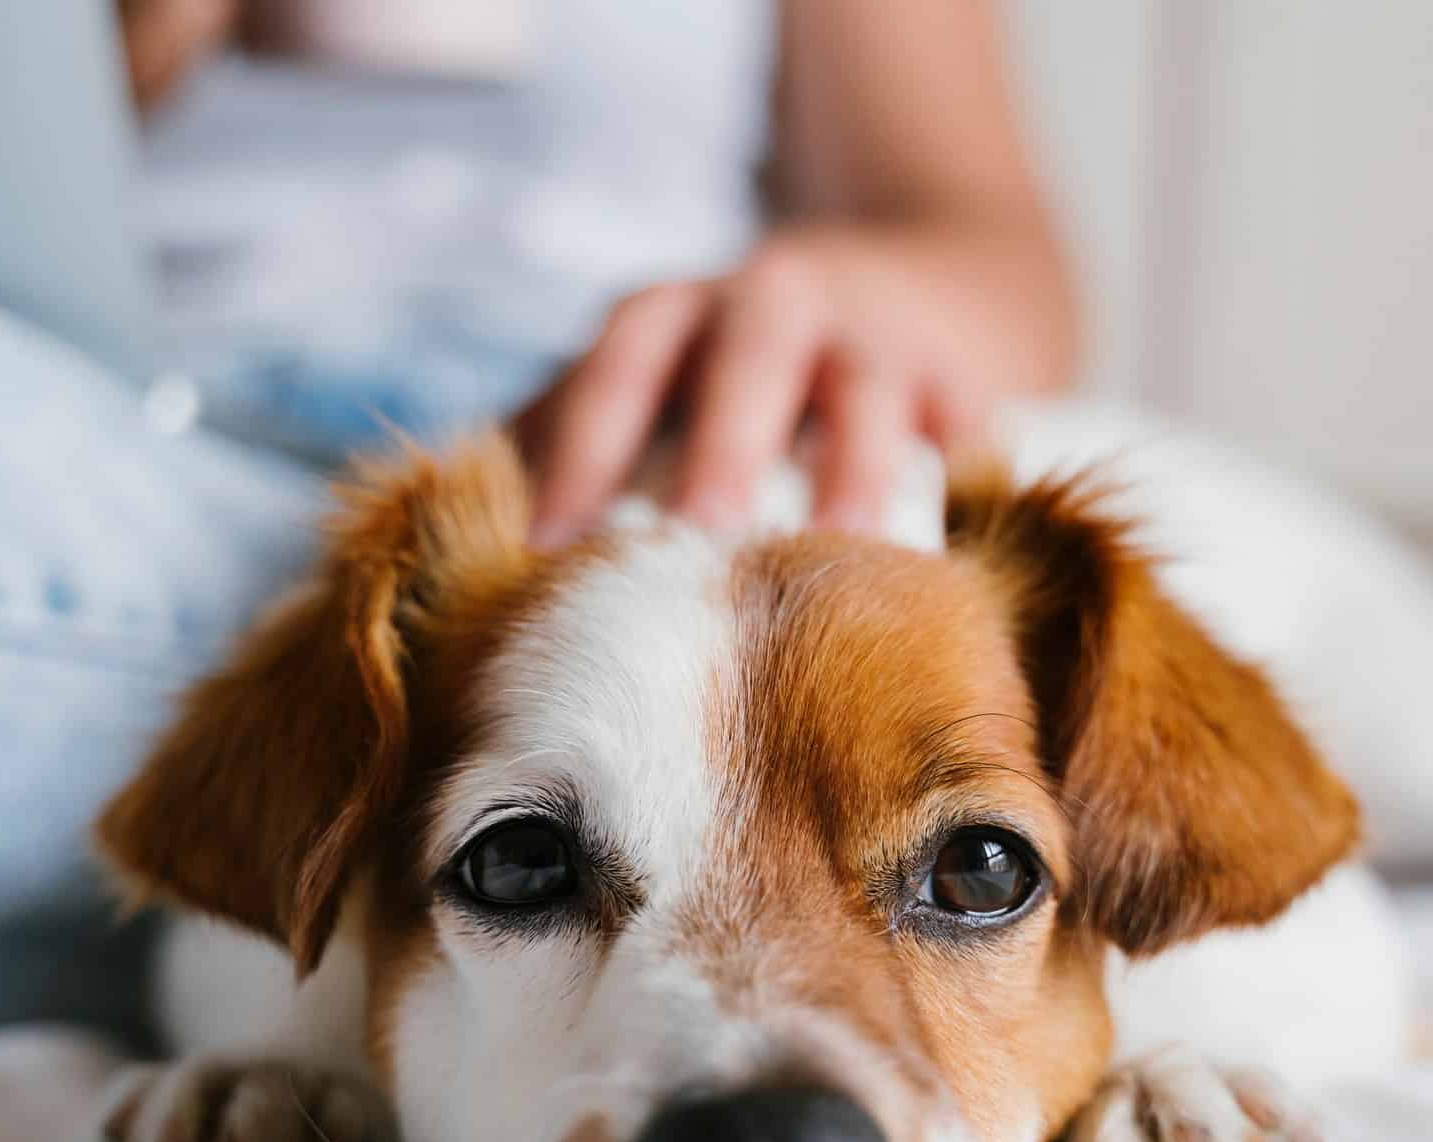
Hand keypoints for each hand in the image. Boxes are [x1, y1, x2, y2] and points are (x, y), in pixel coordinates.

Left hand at [517, 223, 1071, 546]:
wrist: (902, 293)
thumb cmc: (731, 378)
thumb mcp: (647, 387)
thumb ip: (572, 447)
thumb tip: (468, 557)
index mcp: (676, 315)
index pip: (617, 370)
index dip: (582, 452)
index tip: (550, 551)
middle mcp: (773, 304)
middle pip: (745, 359)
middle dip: (722, 445)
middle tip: (700, 538)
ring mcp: (874, 334)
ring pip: (866, 386)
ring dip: (853, 465)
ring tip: (842, 548)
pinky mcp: (958, 373)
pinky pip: (964, 421)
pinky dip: (961, 471)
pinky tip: (948, 544)